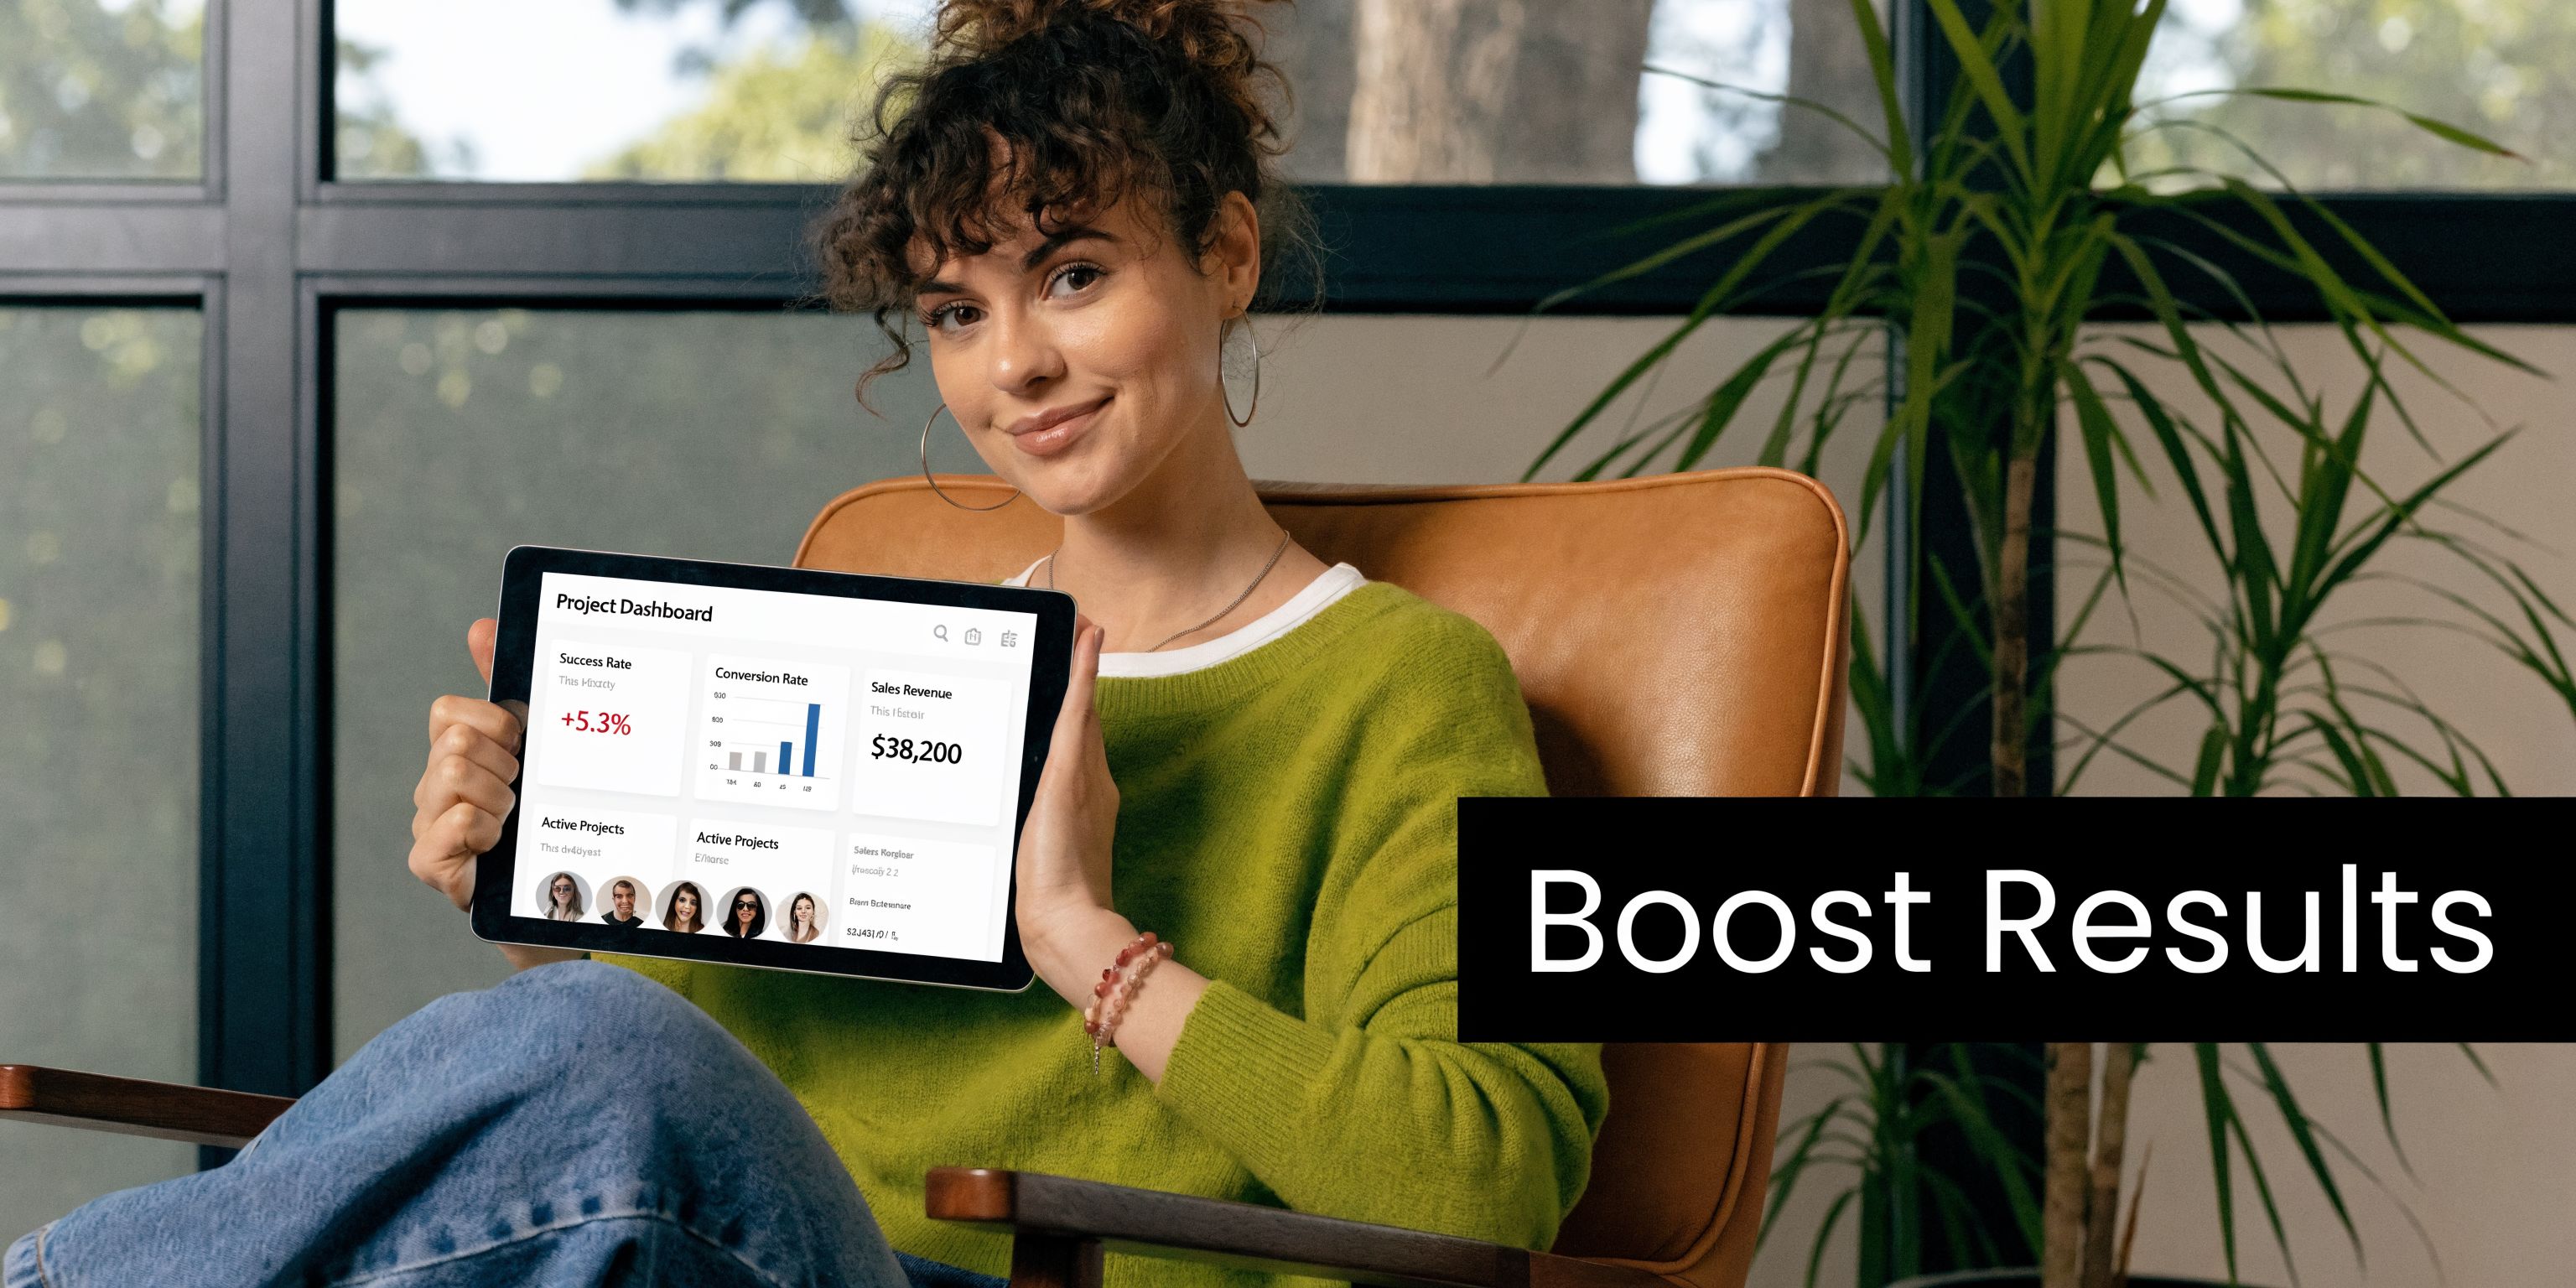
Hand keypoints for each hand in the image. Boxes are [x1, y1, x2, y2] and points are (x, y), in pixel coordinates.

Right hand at [406, 620, 573, 969]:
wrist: (564, 896)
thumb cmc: (549, 818)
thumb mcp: (541, 747)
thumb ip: (511, 687)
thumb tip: (481, 625)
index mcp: (457, 751)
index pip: (450, 711)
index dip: (494, 724)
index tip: (522, 748)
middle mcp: (435, 785)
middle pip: (455, 741)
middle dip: (504, 764)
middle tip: (523, 792)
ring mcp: (429, 825)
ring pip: (453, 776)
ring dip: (499, 797)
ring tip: (515, 820)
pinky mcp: (431, 863)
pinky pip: (450, 822)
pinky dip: (484, 829)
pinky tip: (498, 845)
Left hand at [1014, 616, 1124, 990]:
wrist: (1064, 923)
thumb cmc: (1051, 903)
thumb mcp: (1039, 857)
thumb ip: (1042, 833)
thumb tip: (1034, 820)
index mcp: (1085, 803)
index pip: (1081, 741)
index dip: (1082, 703)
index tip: (1078, 674)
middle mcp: (1093, 785)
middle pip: (1087, 719)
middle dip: (1084, 677)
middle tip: (1083, 634)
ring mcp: (1085, 778)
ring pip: (1085, 709)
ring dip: (1084, 666)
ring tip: (1084, 628)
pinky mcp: (1071, 775)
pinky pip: (1078, 714)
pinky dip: (1083, 676)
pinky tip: (1087, 644)